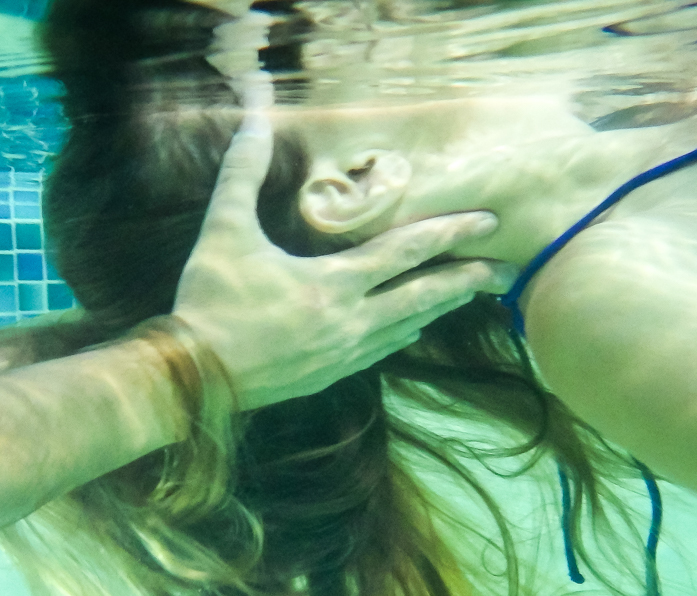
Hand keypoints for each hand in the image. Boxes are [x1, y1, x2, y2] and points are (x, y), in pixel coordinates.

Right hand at [173, 78, 517, 409]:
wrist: (191, 378)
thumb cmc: (208, 301)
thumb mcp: (223, 231)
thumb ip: (243, 172)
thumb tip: (251, 115)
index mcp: (332, 284)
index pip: (405, 253)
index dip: (449, 233)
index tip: (488, 221)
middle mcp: (350, 322)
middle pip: (423, 296)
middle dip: (466, 279)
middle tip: (505, 267)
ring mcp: (343, 355)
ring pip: (408, 327)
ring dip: (440, 307)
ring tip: (469, 293)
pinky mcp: (330, 376)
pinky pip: (383, 351)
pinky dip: (406, 332)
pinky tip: (414, 326)